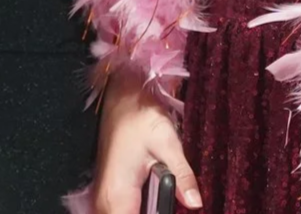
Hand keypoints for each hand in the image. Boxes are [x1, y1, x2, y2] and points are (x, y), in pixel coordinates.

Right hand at [92, 70, 201, 212]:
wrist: (120, 97)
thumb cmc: (139, 115)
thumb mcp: (167, 142)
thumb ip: (183, 175)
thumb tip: (195, 203)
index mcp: (119, 192)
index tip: (169, 209)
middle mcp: (106, 199)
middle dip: (153, 213)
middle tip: (171, 199)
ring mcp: (105, 196)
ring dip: (148, 211)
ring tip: (165, 196)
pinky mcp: (110, 192)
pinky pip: (121, 212)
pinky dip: (140, 209)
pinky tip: (157, 202)